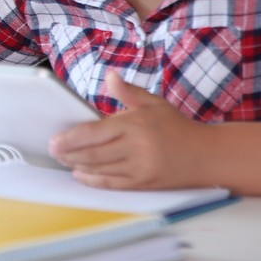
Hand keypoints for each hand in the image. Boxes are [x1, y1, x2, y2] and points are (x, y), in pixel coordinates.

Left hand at [48, 69, 205, 189]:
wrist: (207, 156)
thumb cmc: (176, 126)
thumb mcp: (154, 103)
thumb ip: (128, 92)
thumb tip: (109, 75)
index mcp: (135, 125)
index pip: (94, 133)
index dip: (70, 138)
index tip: (55, 139)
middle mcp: (136, 148)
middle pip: (92, 153)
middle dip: (68, 153)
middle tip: (53, 151)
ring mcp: (140, 169)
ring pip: (100, 169)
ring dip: (77, 166)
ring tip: (63, 160)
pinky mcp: (144, 184)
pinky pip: (112, 184)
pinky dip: (93, 180)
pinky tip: (80, 175)